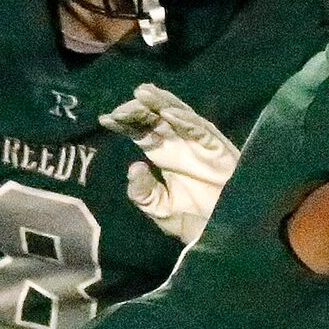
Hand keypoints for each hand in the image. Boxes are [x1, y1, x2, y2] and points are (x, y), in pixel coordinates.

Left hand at [101, 83, 240, 244]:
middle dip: (140, 108)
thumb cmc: (193, 220)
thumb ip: (143, 193)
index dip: (124, 122)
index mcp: (162, 154)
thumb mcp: (159, 209)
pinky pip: (202, 131)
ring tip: (143, 94)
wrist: (223, 234)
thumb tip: (134, 167)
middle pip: (157, 117)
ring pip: (179, 115)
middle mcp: (179, 143)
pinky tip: (169, 115)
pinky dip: (187, 122)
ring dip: (162, 103)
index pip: (140, 131)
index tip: (105, 119)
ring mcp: (199, 143)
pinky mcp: (219, 149)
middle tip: (124, 105)